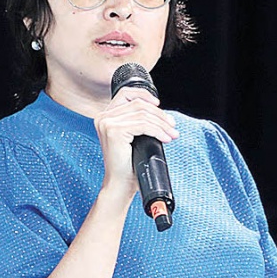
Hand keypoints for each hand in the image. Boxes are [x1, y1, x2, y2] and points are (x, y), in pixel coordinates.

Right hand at [94, 86, 178, 203]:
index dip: (144, 95)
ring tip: (172, 134)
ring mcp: (107, 123)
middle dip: (160, 115)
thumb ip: (138, 121)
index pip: (125, 93)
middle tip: (172, 126)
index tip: (159, 105)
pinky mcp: (114, 131)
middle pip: (138, 105)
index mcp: (105, 116)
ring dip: (162, 124)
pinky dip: (158, 131)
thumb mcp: (133, 137)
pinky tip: (166, 138)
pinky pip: (143, 125)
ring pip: (143, 115)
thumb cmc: (128, 164)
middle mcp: (103, 117)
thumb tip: (160, 112)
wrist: (120, 183)